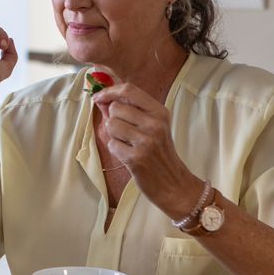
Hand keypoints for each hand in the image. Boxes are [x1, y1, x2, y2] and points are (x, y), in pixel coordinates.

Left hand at [92, 83, 197, 213]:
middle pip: (115, 108)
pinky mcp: (136, 158)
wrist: (174, 184)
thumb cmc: (160, 153)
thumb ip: (131, 110)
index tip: (99, 97)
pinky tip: (129, 155)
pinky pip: (111, 144)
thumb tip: (102, 99)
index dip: (109, 91)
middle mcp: (155, 124)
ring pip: (110, 125)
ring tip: (129, 144)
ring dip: (114, 135)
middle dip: (113, 119)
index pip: (129, 90)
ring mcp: (146, 141)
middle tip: (127, 133)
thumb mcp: (154, 126)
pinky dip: (116, 150)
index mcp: (160, 112)